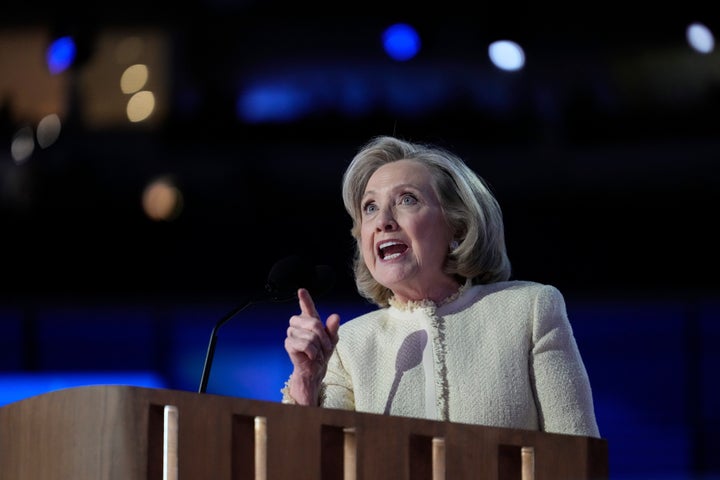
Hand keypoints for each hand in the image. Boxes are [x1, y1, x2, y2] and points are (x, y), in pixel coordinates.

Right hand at [284, 288, 339, 403]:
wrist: (315, 369)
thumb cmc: (322, 352)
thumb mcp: (332, 339)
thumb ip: (333, 328)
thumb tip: (335, 317)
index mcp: (309, 320)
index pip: (307, 307)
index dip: (305, 299)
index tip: (301, 290)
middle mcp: (298, 323)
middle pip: (314, 323)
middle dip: (323, 337)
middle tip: (324, 347)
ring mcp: (292, 333)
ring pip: (311, 336)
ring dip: (318, 347)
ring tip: (316, 353)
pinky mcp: (289, 344)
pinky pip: (306, 344)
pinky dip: (312, 352)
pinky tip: (310, 356)